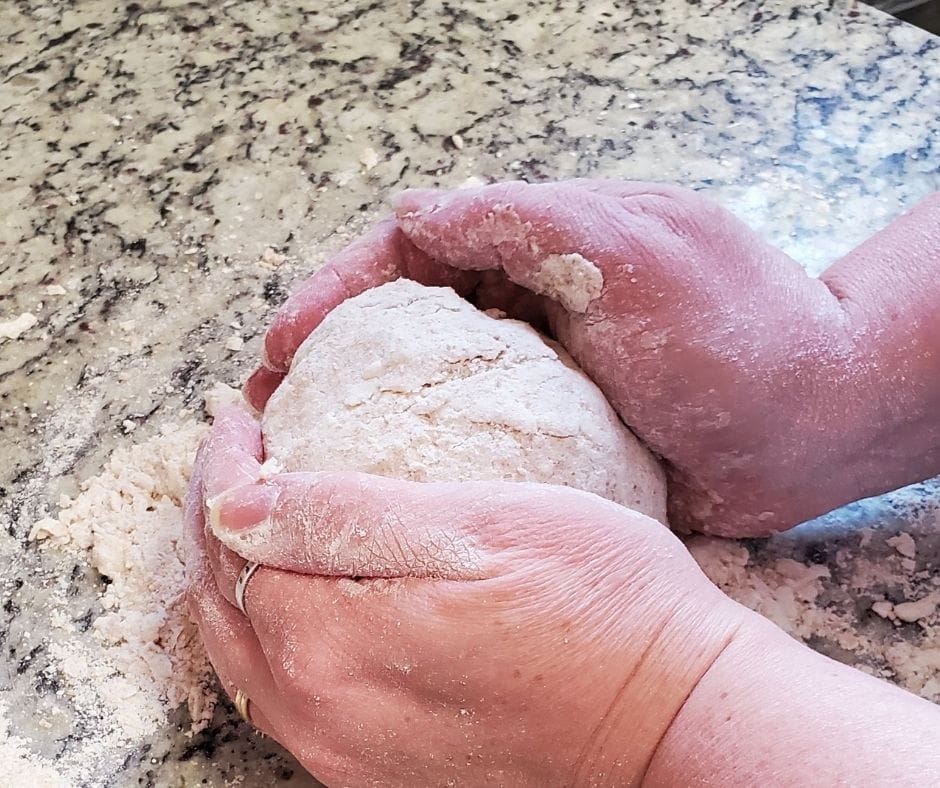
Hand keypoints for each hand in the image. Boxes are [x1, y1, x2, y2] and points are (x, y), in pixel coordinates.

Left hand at [186, 408, 747, 786]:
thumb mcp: (482, 527)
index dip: (226, 464)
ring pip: (246, 654)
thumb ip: (349, 515)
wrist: (671, 722)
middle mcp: (322, 714)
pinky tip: (306, 595)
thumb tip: (236, 502)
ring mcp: (346, 755)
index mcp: (335, 645)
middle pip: (222, 601)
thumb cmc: (599, 606)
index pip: (231, 538)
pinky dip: (274, 631)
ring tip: (259, 512)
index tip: (244, 415)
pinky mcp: (379, 772)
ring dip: (240, 575)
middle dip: (216, 517)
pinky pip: (288, 696)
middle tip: (239, 454)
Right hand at [245, 181, 939, 535]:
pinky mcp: (552, 444)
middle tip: (265, 403)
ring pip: (424, 390)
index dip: (338, 290)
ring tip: (297, 453)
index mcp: (533, 249)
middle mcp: (523, 311)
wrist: (816, 423)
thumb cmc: (736, 328)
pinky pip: (468, 449)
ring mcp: (534, 382)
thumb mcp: (635, 249)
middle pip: (402, 323)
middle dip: (328, 356)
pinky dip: (418, 466)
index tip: (284, 338)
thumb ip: (525, 221)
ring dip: (359, 416)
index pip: (411, 256)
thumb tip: (415, 210)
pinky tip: (381, 496)